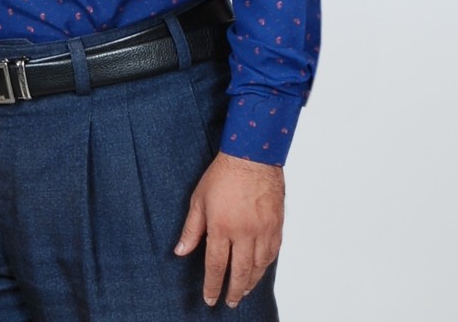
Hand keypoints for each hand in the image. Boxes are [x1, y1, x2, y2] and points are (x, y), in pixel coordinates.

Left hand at [174, 153, 283, 309]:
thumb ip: (191, 229)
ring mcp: (263, 229)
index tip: (210, 298)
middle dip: (233, 290)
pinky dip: (266, 266)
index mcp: (221, 226)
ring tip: (243, 291)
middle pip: (239, 271)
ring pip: (259, 266)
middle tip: (229, 302)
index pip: (216, 265)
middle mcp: (244, 232)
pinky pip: (273, 253)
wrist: (252, 155)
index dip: (213, 286)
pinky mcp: (276, 224)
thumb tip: (180, 252)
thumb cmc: (223, 174)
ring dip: (250, 282)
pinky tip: (260, 270)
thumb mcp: (199, 199)